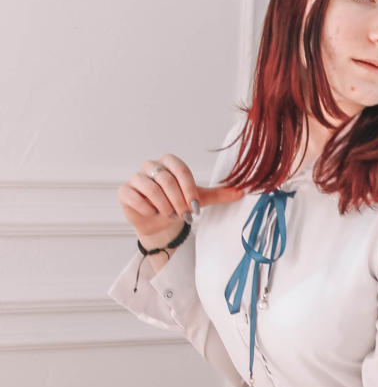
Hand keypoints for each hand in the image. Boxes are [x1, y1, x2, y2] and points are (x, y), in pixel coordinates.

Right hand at [117, 153, 245, 245]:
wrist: (159, 223)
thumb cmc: (179, 205)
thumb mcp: (200, 199)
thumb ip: (219, 194)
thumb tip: (243, 191)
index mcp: (170, 163)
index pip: (180, 169)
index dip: (188, 188)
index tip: (195, 206)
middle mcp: (152, 166)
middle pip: (165, 179)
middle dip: (177, 200)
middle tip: (184, 215)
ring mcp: (136, 178)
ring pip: (149, 187)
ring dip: (163, 205)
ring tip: (169, 215)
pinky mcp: (125, 191)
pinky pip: (133, 196)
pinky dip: (146, 208)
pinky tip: (152, 214)